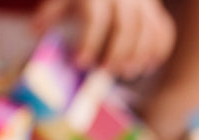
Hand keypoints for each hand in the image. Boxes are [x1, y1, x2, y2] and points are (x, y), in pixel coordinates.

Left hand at [33, 0, 175, 78]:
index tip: (80, 63)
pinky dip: (159, 49)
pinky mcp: (155, 9)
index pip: (96, 17)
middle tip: (105, 72)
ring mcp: (143, 2)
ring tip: (127, 73)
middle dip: (117, 52)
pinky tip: (148, 66)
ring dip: (139, 54)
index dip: (89, 41)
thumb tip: (34, 30)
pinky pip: (164, 29)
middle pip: (126, 25)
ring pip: (148, 28)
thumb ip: (51, 11)